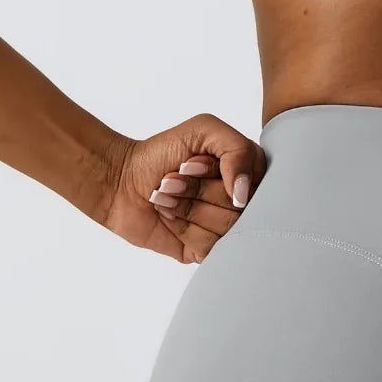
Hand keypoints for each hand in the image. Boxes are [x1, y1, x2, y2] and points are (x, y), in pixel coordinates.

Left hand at [101, 114, 265, 263]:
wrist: (124, 181)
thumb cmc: (164, 153)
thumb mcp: (205, 130)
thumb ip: (238, 150)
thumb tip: (244, 195)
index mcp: (248, 175)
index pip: (257, 181)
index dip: (222, 172)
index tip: (193, 162)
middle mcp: (241, 205)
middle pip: (241, 207)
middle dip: (199, 189)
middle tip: (175, 179)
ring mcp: (226, 230)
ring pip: (226, 228)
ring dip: (188, 207)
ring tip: (169, 196)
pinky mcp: (208, 252)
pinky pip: (210, 247)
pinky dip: (184, 228)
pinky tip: (170, 218)